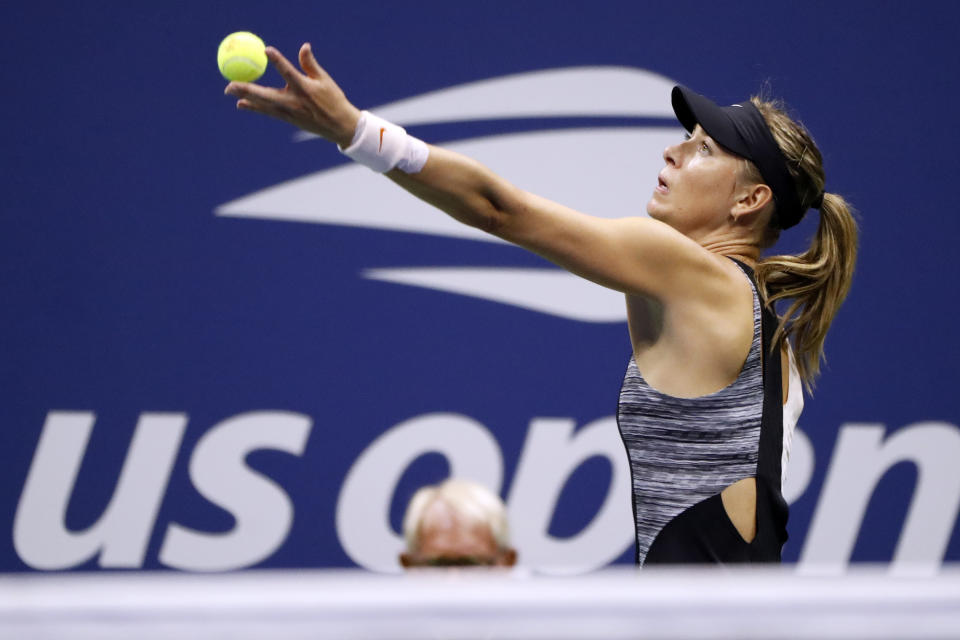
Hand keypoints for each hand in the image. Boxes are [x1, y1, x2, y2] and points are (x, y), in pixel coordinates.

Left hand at [224, 43, 360, 147]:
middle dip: (247, 89)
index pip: (289, 72)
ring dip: (245, 97)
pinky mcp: (287, 119)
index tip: (267, 50)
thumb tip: (304, 46)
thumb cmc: (333, 100)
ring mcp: (289, 112)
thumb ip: (310, 64)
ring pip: (263, 104)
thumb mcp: (324, 80)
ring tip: (229, 90)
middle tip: (231, 83)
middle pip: (266, 94)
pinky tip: (242, 104)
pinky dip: (254, 107)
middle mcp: (294, 102)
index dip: (278, 61)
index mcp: (305, 89)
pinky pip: (267, 112)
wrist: (338, 126)